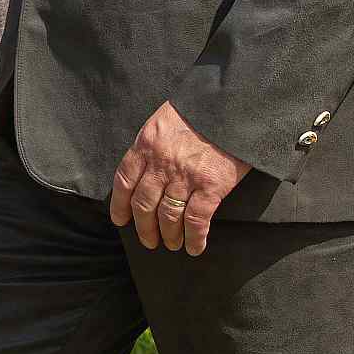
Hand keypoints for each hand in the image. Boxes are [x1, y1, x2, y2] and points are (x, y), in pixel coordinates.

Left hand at [108, 102, 249, 253]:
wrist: (232, 106)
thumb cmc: (200, 110)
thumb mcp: (165, 119)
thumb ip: (153, 143)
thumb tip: (145, 168)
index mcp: (147, 144)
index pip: (125, 181)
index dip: (120, 204)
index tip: (121, 220)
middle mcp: (162, 163)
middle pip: (144, 204)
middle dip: (144, 227)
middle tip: (148, 240)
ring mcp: (185, 177)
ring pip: (168, 217)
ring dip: (168, 236)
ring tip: (171, 243)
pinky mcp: (211, 187)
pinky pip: (197, 221)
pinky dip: (194, 239)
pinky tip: (194, 248)